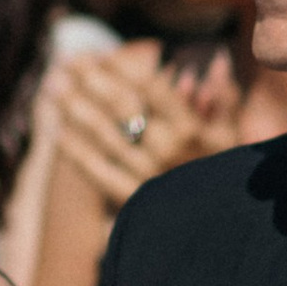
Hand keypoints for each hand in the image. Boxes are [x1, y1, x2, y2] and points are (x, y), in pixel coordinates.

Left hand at [54, 44, 241, 209]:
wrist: (221, 231)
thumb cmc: (230, 176)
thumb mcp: (234, 135)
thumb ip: (225, 97)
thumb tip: (216, 58)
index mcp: (192, 129)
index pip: (151, 88)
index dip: (123, 67)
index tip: (100, 54)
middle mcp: (168, 149)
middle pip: (122, 105)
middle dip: (90, 79)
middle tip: (64, 61)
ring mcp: (148, 174)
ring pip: (104, 134)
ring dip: (74, 107)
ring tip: (53, 87)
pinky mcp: (133, 198)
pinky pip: (97, 170)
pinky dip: (75, 150)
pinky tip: (56, 131)